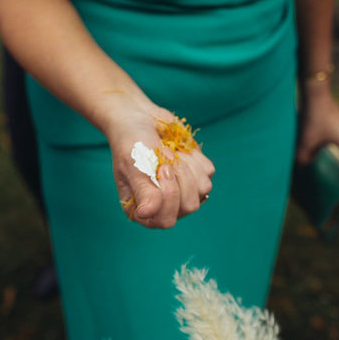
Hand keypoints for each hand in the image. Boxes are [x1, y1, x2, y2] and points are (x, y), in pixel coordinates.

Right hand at [106, 105, 213, 229]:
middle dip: (180, 178)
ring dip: (187, 166)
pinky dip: (194, 157)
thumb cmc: (130, 144)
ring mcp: (183, 193)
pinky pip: (208, 173)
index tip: (161, 168)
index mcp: (143, 210)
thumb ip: (143, 191)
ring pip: (202, 190)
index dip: (169, 196)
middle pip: (189, 206)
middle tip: (165, 160)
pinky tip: (178, 150)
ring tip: (169, 153)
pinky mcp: (196, 176)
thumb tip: (147, 213)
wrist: (139, 119)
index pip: (166, 220)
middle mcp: (165, 206)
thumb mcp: (133, 166)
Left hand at [296, 82, 338, 163]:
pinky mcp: (336, 114)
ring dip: (329, 146)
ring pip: (338, 139)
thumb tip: (302, 167)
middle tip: (326, 166)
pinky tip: (316, 137)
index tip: (338, 178)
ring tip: (318, 152)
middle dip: (334, 158)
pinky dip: (327, 137)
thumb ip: (304, 158)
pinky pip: (334, 130)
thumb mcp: (305, 142)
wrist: (314, 92)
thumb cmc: (312, 118)